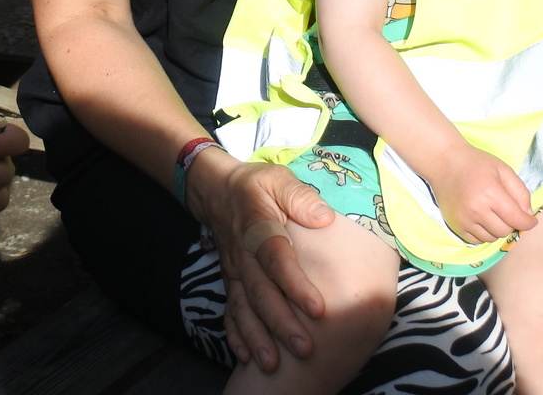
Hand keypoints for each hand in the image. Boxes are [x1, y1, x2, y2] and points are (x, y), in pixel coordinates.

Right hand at [185, 150, 334, 372]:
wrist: (218, 191)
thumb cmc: (256, 186)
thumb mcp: (278, 179)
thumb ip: (300, 197)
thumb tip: (325, 218)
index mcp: (257, 227)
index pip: (276, 259)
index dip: (294, 284)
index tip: (317, 308)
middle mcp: (242, 255)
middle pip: (260, 293)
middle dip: (280, 323)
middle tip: (303, 348)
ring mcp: (233, 271)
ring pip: (244, 308)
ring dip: (258, 337)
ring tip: (273, 363)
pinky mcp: (229, 282)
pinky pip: (229, 311)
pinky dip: (236, 335)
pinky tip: (246, 357)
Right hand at [425, 144, 535, 244]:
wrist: (444, 162)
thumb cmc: (477, 164)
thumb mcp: (504, 170)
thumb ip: (521, 192)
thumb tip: (527, 216)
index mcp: (491, 192)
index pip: (516, 219)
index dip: (528, 223)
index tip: (531, 221)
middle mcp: (476, 209)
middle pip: (505, 231)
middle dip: (511, 223)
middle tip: (507, 211)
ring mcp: (464, 219)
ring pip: (491, 238)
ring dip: (497, 229)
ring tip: (493, 213)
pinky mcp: (455, 225)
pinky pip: (477, 240)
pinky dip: (484, 233)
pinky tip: (482, 219)